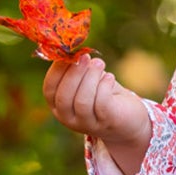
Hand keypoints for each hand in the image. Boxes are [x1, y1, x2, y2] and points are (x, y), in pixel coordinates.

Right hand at [42, 53, 151, 174]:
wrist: (126, 117)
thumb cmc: (102, 93)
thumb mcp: (86, 79)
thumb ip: (77, 68)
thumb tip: (73, 51)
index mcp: (57, 105)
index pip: (49, 89)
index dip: (57, 70)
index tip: (68, 53)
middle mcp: (68, 118)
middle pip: (64, 96)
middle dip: (74, 73)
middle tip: (85, 56)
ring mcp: (86, 124)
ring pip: (82, 101)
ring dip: (90, 78)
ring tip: (100, 63)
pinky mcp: (105, 123)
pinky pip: (101, 104)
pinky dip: (104, 86)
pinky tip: (110, 77)